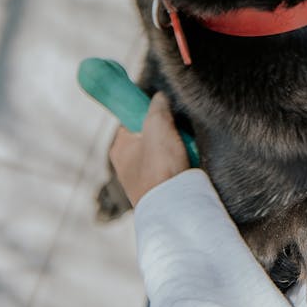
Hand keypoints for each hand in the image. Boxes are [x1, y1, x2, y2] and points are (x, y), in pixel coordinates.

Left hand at [109, 92, 189, 206]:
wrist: (173, 208)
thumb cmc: (161, 168)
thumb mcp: (158, 126)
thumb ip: (157, 107)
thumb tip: (158, 98)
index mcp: (119, 147)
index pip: (132, 119)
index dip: (149, 112)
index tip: (165, 113)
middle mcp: (126, 164)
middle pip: (149, 135)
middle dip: (167, 132)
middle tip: (178, 133)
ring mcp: (142, 178)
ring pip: (162, 152)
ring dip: (176, 148)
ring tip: (185, 150)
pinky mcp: (158, 189)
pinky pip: (170, 168)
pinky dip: (180, 164)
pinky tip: (187, 165)